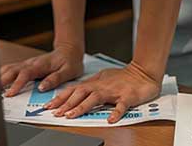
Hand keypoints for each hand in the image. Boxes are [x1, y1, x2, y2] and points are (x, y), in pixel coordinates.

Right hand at [0, 43, 83, 96]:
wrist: (68, 51)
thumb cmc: (69, 62)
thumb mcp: (68, 71)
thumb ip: (55, 79)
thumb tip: (42, 87)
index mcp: (40, 65)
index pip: (25, 74)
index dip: (16, 84)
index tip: (10, 93)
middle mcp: (30, 63)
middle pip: (11, 70)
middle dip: (1, 80)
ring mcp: (26, 64)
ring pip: (8, 68)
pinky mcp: (25, 66)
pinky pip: (10, 69)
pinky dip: (2, 75)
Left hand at [45, 61, 161, 123]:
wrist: (143, 72)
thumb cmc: (123, 77)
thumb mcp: (102, 78)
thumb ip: (90, 85)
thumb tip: (75, 92)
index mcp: (95, 83)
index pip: (73, 90)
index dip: (60, 98)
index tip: (48, 106)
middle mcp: (101, 86)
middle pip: (80, 94)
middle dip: (66, 103)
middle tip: (55, 113)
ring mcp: (114, 92)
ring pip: (95, 98)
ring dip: (82, 107)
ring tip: (72, 115)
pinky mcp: (127, 97)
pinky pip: (121, 105)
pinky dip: (116, 112)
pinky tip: (110, 120)